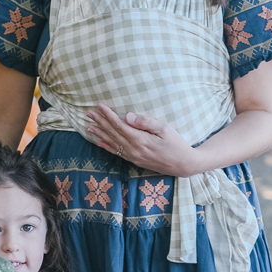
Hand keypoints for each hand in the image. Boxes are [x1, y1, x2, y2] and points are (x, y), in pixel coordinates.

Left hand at [85, 104, 199, 177]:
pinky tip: (100, 142)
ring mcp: (133, 156)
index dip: (108, 115)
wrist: (183, 164)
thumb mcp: (164, 129)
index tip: (99, 106)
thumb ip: (145, 122)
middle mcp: (133, 149)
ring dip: (100, 134)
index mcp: (140, 139)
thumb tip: (128, 116)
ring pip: (112, 143)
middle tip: (89, 113)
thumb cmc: (176, 144)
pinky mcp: (135, 161)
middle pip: (113, 133)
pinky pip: (117, 153)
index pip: (119, 125)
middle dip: (100, 122)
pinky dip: (107, 147)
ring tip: (89, 126)